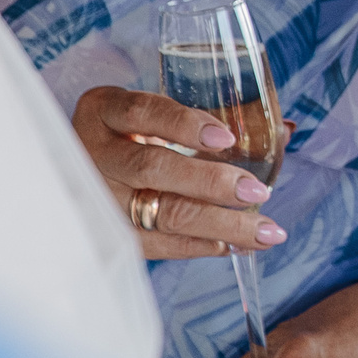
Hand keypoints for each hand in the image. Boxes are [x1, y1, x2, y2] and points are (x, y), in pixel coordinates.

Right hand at [71, 85, 285, 259]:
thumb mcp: (156, 116)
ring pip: (160, 214)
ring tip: (264, 231)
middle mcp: (94, 153)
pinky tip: (233, 245)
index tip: (226, 138)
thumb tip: (286, 130)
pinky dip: (199, 246)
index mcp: (105, 111)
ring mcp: (95, 198)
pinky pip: (156, 245)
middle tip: (258, 192)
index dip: (184, 125)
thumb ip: (214, 116)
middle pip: (152, 168)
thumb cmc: (133, 135)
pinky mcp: (105, 234)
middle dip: (210, 183)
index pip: (143, 113)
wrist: (71, 172)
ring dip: (219, 224)